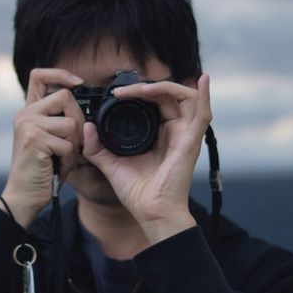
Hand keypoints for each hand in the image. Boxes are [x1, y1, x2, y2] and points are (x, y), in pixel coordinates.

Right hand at [0, 67, 84, 228]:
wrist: (24, 197)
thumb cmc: (42, 171)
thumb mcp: (50, 141)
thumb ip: (60, 122)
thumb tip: (88, 112)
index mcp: (27, 111)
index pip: (40, 75)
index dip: (61, 73)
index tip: (78, 83)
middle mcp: (24, 114)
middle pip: (66, 97)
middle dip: (79, 122)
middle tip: (73, 146)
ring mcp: (28, 125)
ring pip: (71, 123)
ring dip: (75, 146)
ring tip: (64, 160)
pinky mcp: (35, 139)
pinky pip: (68, 143)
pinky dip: (70, 160)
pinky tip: (59, 168)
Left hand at [81, 73, 211, 242]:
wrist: (151, 212)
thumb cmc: (138, 193)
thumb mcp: (110, 164)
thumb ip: (96, 147)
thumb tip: (86, 127)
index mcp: (159, 134)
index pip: (153, 102)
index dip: (138, 92)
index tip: (115, 95)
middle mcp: (174, 130)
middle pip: (167, 95)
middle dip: (145, 88)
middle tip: (121, 92)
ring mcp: (185, 134)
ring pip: (185, 97)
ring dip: (164, 87)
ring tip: (142, 89)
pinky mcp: (192, 142)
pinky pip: (203, 114)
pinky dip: (205, 96)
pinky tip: (203, 80)